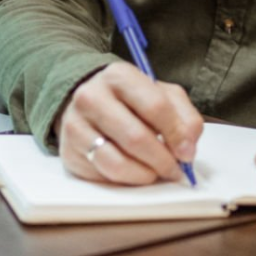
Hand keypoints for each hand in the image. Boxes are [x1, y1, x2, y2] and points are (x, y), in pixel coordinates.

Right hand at [57, 62, 203, 185]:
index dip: (176, 134)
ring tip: (154, 172)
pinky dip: (124, 180)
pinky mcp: (69, 152)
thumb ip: (184, 117)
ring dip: (144, 175)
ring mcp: (75, 125)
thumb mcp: (162, 95)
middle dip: (162, 160)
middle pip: (135, 138)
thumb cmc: (131, 101)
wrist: (88, 102)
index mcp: (119, 76)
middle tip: (174, 170)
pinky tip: (132, 170)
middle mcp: (91, 97)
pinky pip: (102, 176)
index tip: (187, 152)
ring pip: (116, 163)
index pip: (155, 106)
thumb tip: (187, 149)